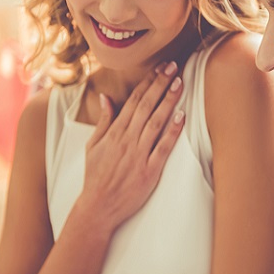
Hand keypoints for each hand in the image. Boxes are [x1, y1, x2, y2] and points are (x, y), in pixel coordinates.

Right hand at [77, 61, 184, 231]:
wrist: (98, 206)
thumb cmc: (95, 175)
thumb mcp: (93, 146)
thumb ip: (103, 121)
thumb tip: (106, 98)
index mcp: (114, 132)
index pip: (133, 101)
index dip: (148, 82)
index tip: (159, 68)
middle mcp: (127, 140)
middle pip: (147, 106)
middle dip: (161, 84)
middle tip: (174, 67)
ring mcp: (139, 155)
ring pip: (156, 122)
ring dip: (169, 101)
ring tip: (180, 84)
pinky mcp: (150, 171)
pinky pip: (163, 148)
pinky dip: (172, 131)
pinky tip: (181, 116)